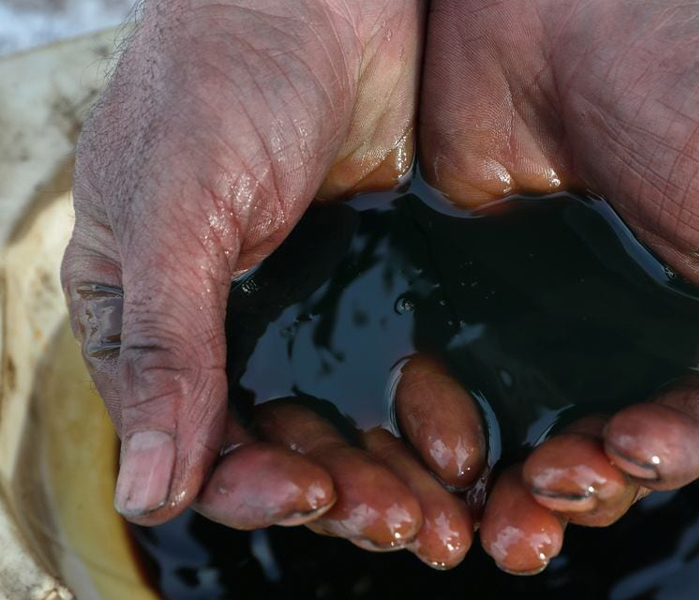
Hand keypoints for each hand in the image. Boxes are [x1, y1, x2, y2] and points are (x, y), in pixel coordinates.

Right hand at [61, 0, 429, 529]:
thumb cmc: (224, 77)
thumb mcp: (177, 207)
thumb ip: (166, 345)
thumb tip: (144, 494)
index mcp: (151, 316)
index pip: (190, 440)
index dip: (249, 484)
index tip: (314, 493)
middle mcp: (225, 328)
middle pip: (276, 448)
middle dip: (337, 494)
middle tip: (404, 522)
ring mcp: (305, 307)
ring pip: (341, 425)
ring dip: (387, 475)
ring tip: (441, 511)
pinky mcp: (376, 285)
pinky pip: (396, 375)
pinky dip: (423, 418)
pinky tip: (462, 445)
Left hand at [419, 0, 698, 571]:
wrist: (566, 4)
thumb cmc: (697, 92)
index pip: (684, 432)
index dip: (660, 459)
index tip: (626, 448)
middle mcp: (619, 334)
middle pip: (596, 452)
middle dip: (579, 487)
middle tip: (545, 489)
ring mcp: (536, 316)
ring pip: (521, 430)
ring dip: (511, 481)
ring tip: (493, 497)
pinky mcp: (462, 288)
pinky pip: (447, 378)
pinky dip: (444, 425)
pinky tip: (437, 445)